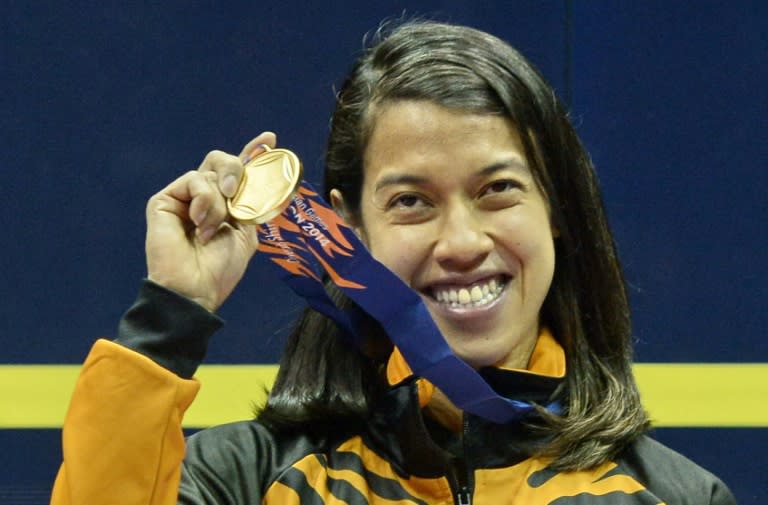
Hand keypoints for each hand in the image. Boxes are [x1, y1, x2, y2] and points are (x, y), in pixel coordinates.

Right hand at [144, 132, 276, 311]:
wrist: (195, 288)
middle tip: (234, 193)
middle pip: (221, 160)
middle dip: (235, 170)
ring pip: (210, 173)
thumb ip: (251, 203)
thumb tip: (260, 175)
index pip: (238, 172)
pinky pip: (194, 180)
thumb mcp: (246, 232)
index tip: (269, 139)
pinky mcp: (164, 200)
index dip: (253, 152)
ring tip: (211, 230)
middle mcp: (203, 197)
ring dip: (219, 203)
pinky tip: (199, 224)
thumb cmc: (220, 268)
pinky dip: (204, 201)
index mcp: (225, 205)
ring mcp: (183, 197)